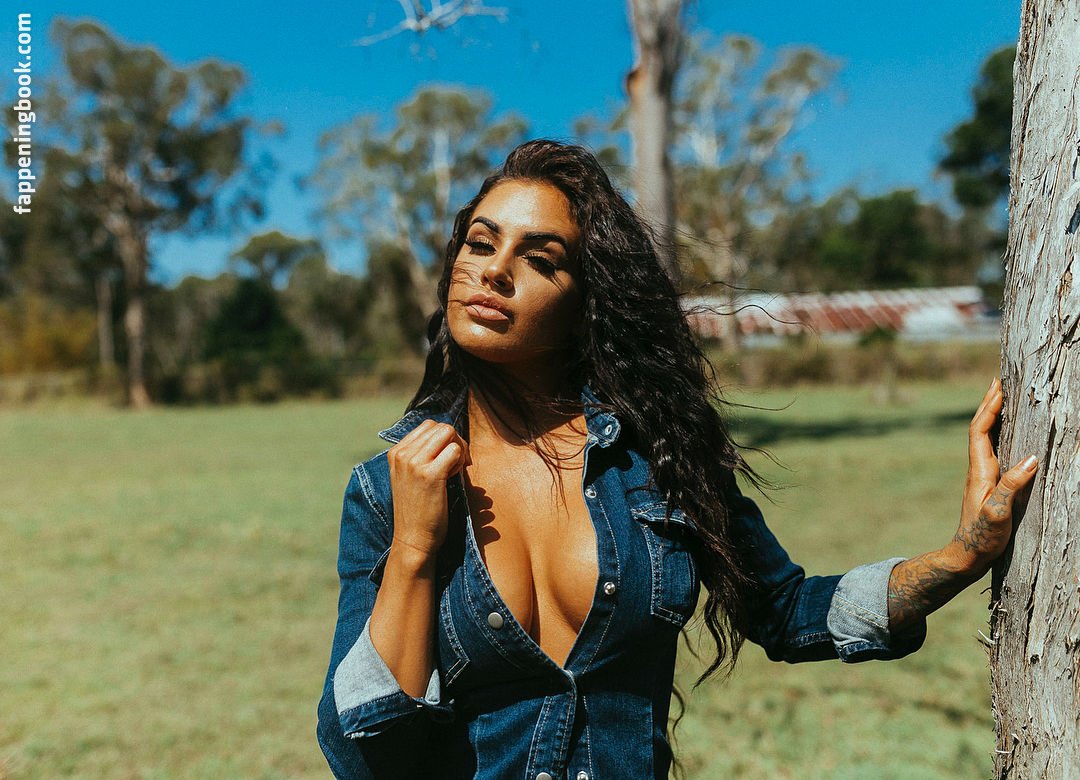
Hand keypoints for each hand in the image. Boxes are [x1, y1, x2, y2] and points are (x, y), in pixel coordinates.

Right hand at [387, 419, 470, 556]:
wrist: (412, 540)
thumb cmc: (417, 510)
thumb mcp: (409, 477)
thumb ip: (419, 456)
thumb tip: (447, 435)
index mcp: (395, 452)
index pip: (428, 426)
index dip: (444, 439)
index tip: (448, 459)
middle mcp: (402, 454)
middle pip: (440, 427)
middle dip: (455, 441)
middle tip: (457, 464)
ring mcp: (414, 463)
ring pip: (448, 433)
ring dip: (459, 449)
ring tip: (454, 471)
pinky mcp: (430, 475)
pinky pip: (455, 450)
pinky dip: (461, 461)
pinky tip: (454, 477)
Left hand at [950, 377, 1038, 573]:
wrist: (967, 555)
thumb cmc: (983, 537)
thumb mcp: (999, 512)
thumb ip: (1012, 486)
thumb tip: (1031, 458)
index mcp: (979, 471)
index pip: (980, 430)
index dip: (988, 408)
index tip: (997, 386)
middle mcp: (978, 469)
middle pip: (980, 428)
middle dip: (989, 404)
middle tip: (998, 381)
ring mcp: (983, 476)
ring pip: (986, 437)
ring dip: (993, 416)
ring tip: (1003, 397)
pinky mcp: (989, 484)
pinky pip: (994, 449)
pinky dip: (1000, 434)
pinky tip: (1009, 433)